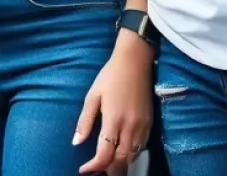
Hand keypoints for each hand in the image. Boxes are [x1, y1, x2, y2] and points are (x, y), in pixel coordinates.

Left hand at [74, 38, 153, 174]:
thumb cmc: (110, 75)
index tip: (84, 170)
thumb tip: (76, 142)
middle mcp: (130, 127)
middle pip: (121, 160)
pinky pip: (141, 147)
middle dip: (108, 169)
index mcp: (113, 120)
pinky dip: (131, 154)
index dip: (94, 166)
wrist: (135, 61)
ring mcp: (142, 126)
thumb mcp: (93, 95)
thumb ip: (85, 121)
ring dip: (120, 164)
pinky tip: (123, 151)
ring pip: (132, 156)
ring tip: (108, 164)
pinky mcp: (150, 123)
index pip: (105, 154)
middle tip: (97, 170)